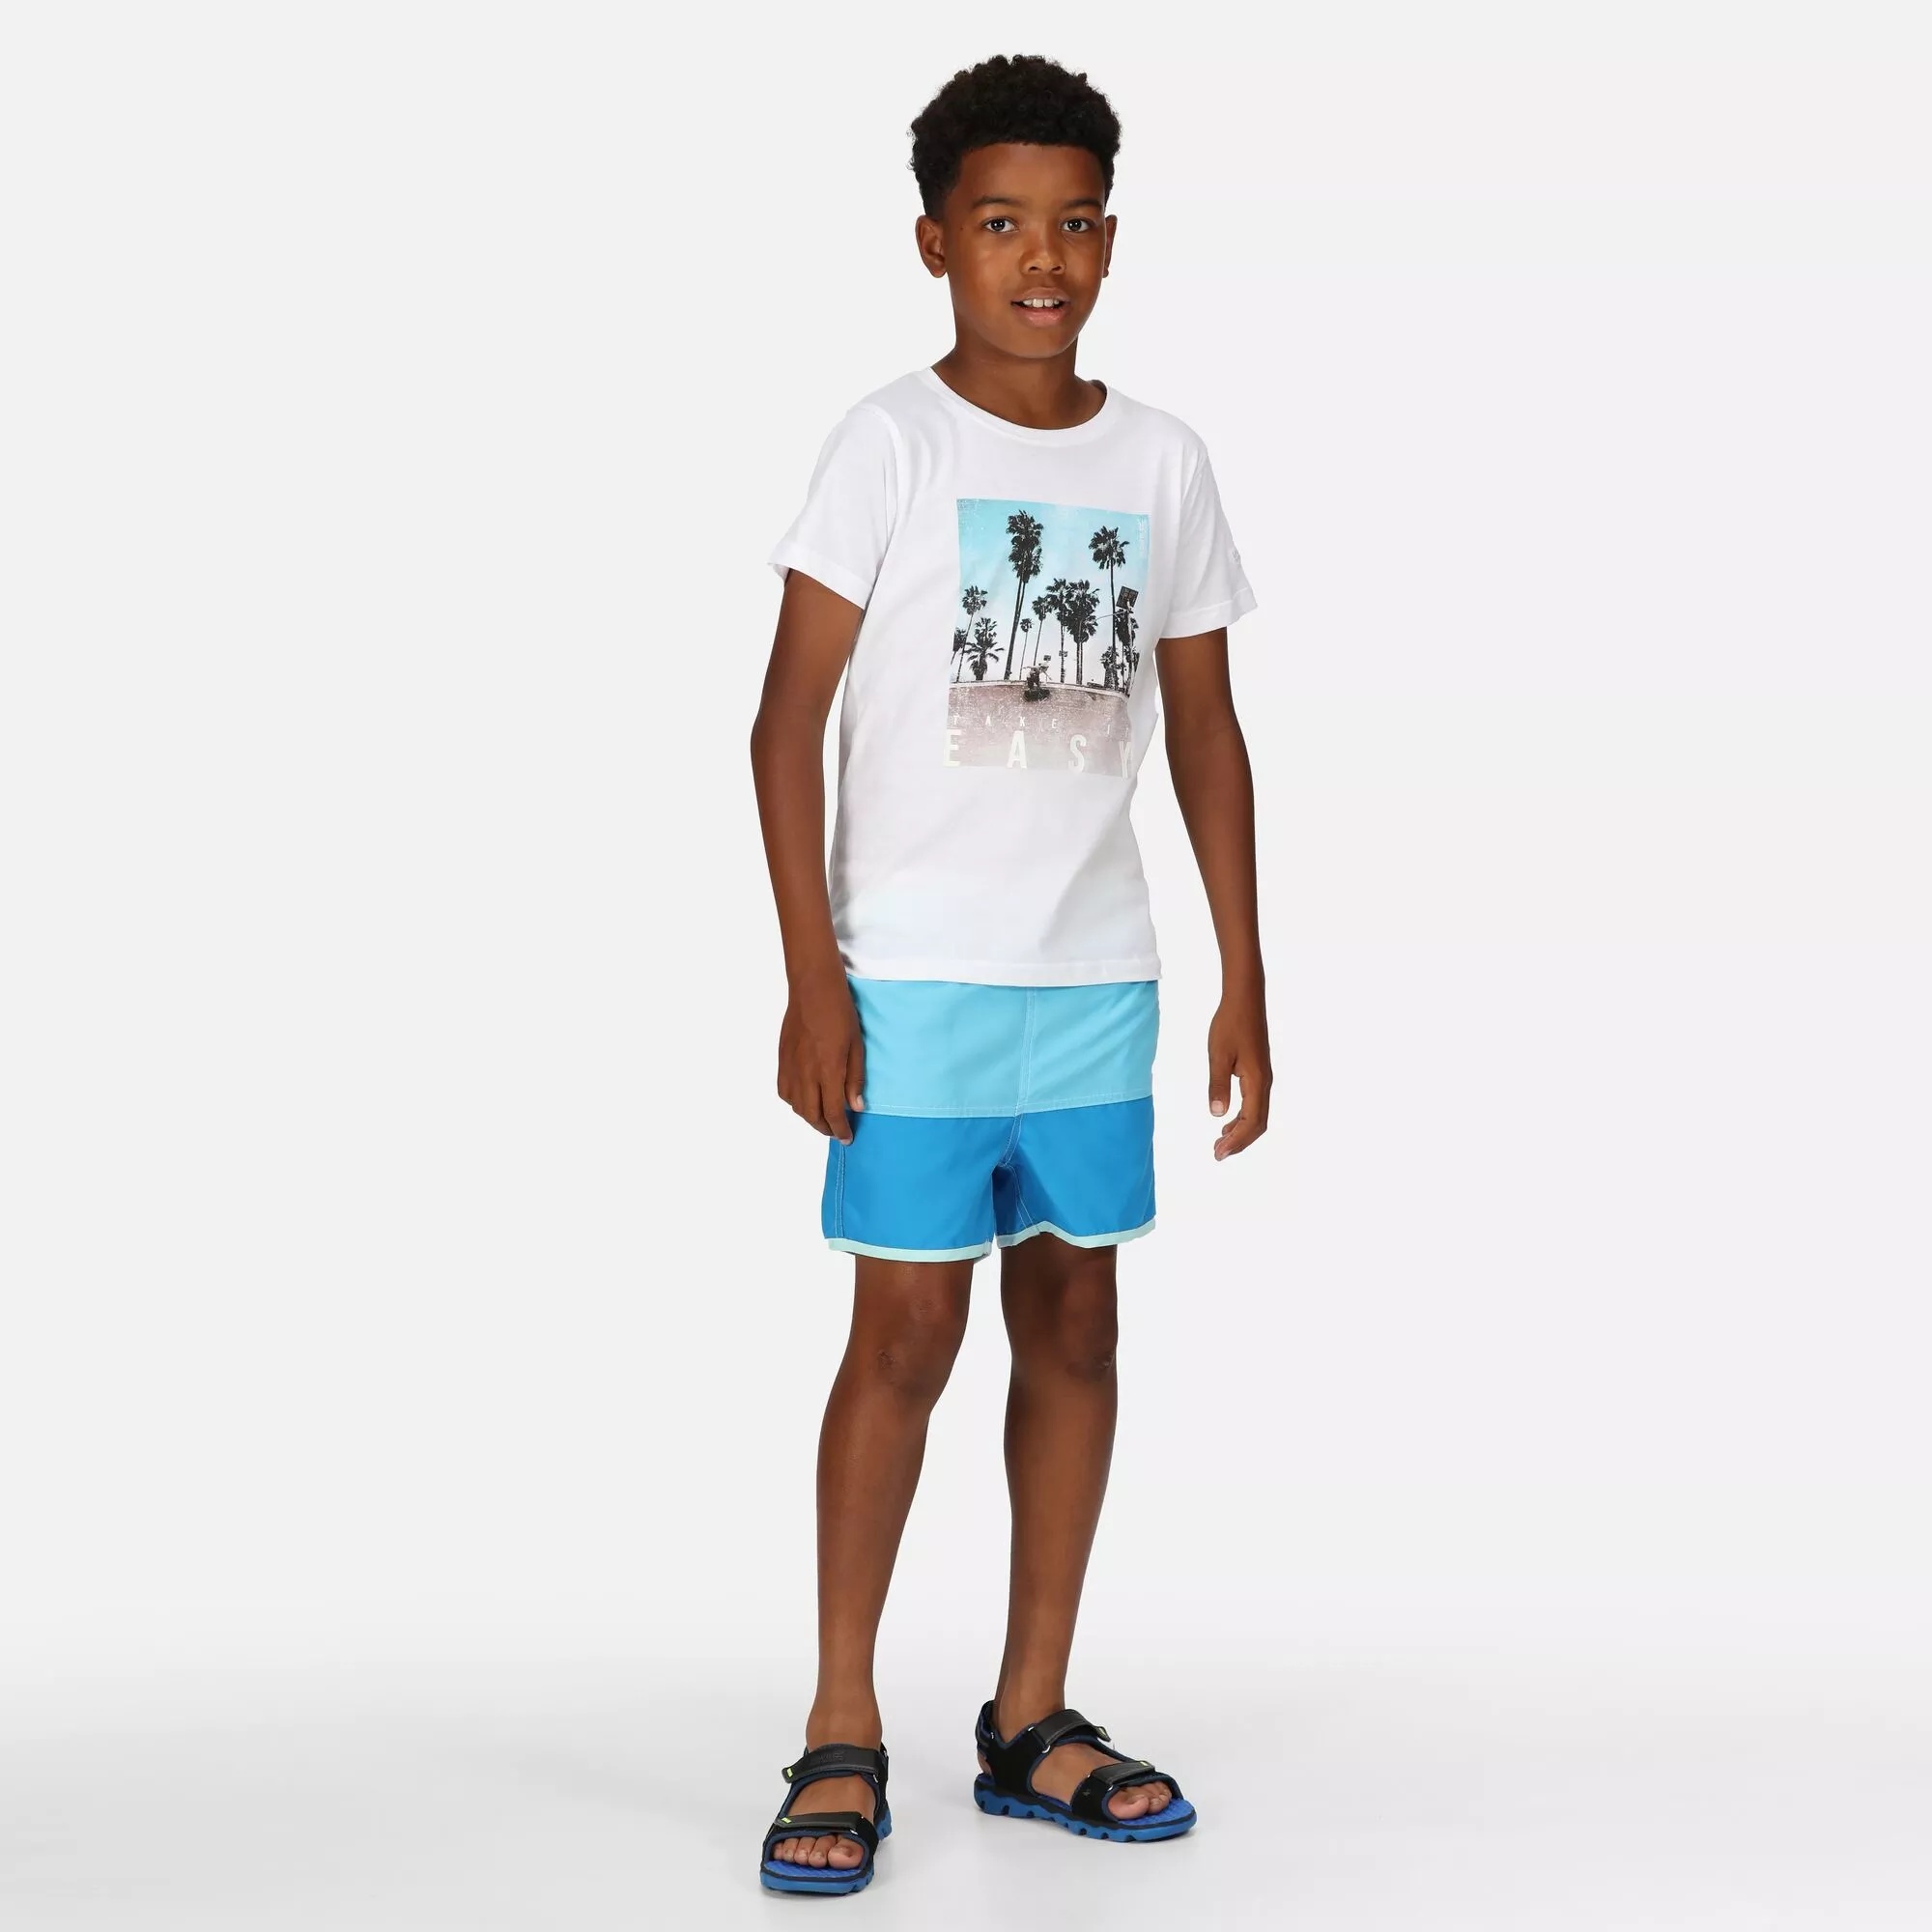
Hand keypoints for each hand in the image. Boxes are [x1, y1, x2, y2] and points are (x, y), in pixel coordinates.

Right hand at [777, 970, 864, 1142]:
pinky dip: (794, 1102)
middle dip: (825, 1128)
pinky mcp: (781, 1059)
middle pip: (811, 1114)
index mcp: (828, 1069)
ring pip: (796, 1106)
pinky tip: (804, 1100)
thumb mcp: (857, 1046)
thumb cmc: (841, 1013)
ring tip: (822, 1118)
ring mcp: (791, 1066)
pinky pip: (784, 1091)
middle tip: (836, 1131)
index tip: (847, 1138)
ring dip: (809, 1117)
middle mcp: (806, 1072)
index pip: (832, 1111)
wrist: (813, 989)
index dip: (840, 1129)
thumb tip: (855, 1106)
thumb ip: (855, 1078)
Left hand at [1208, 990, 1271, 1159]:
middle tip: (1217, 1154)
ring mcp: (1263, 1077)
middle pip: (1258, 1123)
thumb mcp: (1218, 1055)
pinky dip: (1243, 1118)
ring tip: (1220, 1142)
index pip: (1251, 1121)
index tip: (1219, 1153)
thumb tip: (1216, 1114)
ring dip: (1241, 1131)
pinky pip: (1255, 1103)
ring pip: (1258, 1114)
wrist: (1245, 1000)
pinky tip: (1227, 1121)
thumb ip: (1217, 1085)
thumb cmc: (1230, 1024)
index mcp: (1257, 1081)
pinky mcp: (1258, 1072)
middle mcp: (1264, 1083)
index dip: (1236, 1141)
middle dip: (1239, 1142)